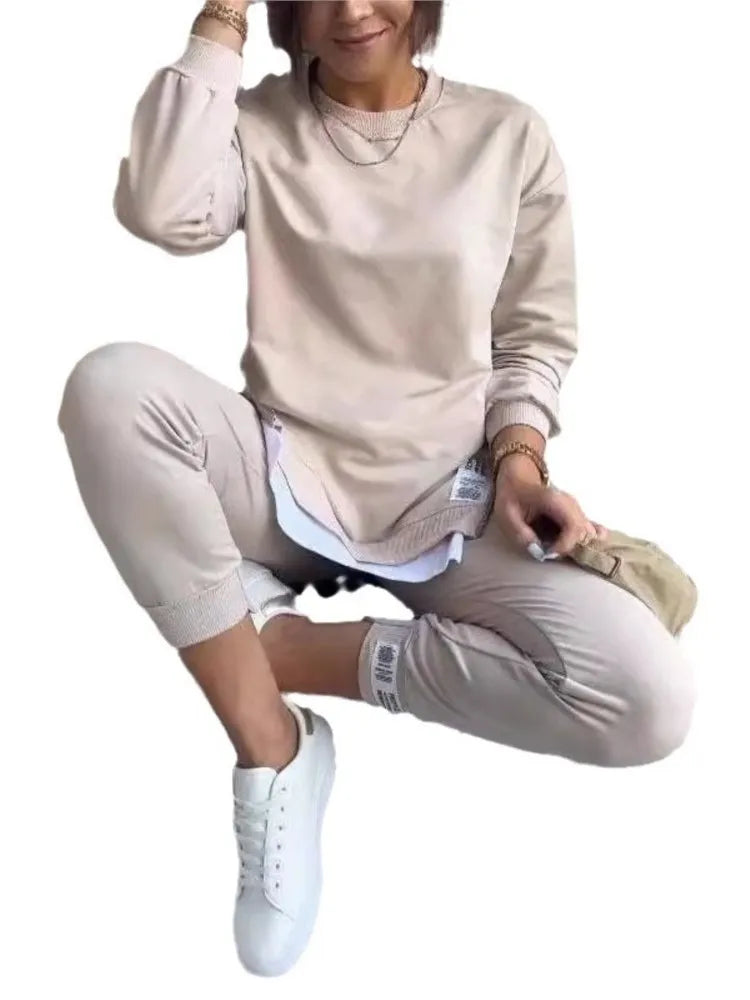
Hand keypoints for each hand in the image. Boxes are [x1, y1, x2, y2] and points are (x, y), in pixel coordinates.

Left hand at [493, 456, 607, 559]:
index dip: (564, 545)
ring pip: (586, 532)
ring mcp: (575, 508)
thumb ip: (520, 532)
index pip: (573, 527)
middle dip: (567, 547)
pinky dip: (580, 539)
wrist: (519, 478)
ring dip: (572, 544)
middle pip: (583, 532)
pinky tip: (567, 543)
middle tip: (547, 551)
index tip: (548, 552)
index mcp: (554, 500)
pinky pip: (586, 528)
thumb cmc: (513, 495)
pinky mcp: (575, 513)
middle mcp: (570, 503)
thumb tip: (537, 551)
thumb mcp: (506, 513)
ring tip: (552, 546)